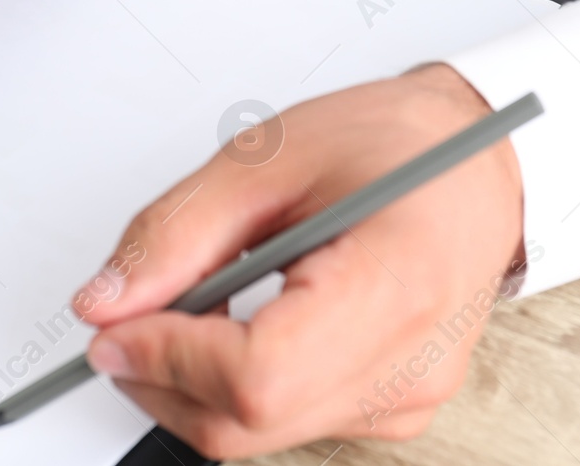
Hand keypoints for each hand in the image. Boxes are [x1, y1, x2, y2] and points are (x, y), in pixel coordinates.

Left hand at [73, 65, 524, 458]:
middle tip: (124, 317)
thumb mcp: (267, 156)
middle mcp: (412, 362)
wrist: (475, 162)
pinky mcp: (391, 410)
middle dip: (162, 377)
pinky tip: (230, 324)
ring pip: (256, 435)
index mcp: (395, 283)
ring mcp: (406, 398)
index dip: (169, 356)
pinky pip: (283, 424)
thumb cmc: (394, 145)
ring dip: (190, 383)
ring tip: (185, 304)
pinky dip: (230, 386)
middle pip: (249, 421)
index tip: (115, 324)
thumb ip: (176, 233)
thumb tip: (104, 304)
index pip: (258, 375)